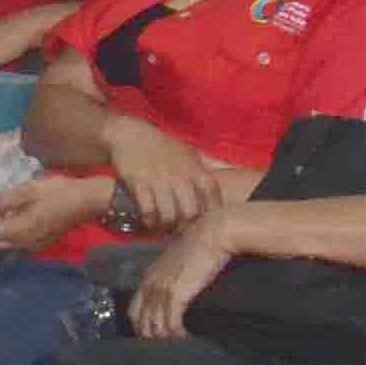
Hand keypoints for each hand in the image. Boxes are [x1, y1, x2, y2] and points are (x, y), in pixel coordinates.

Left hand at [0, 172, 118, 252]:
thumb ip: (0, 201)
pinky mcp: (37, 246)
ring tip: (1, 210)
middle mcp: (20, 246)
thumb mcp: (26, 190)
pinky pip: (12, 244)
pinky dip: (6, 233)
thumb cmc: (57, 192)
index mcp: (16, 231)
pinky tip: (15, 216)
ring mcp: (29, 248)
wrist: (87, 201)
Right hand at [95, 110, 221, 231]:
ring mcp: (159, 180)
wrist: (131, 134)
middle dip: (188, 225)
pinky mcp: (139, 184)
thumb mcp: (190, 150)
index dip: (213, 210)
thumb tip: (235, 167)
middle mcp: (179, 175)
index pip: (212, 192)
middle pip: (191, 212)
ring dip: (167, 226)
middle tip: (183, 230)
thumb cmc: (164, 146)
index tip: (208, 220)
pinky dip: (149, 221)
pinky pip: (148, 211)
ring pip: (169, 216)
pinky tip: (150, 220)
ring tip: (166, 228)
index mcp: (194, 167)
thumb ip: (212, 162)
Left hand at [123, 214, 240, 337]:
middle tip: (166, 346)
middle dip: (152, 337)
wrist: (212, 234)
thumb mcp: (176, 259)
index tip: (152, 335)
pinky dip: (178, 334)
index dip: (141, 326)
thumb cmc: (200, 243)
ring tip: (177, 344)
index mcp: (148, 277)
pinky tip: (185, 337)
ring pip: (156, 326)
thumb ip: (170, 273)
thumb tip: (176, 286)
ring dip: (166, 339)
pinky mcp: (176, 295)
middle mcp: (150, 285)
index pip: (133, 310)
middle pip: (142, 322)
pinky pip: (171, 324)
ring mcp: (161, 291)